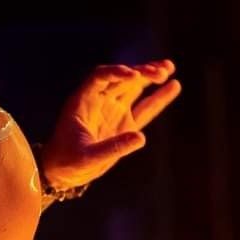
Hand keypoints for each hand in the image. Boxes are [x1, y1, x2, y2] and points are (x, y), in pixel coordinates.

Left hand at [39, 60, 181, 190]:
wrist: (65, 172)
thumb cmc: (68, 161)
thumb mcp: (87, 157)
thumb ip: (112, 148)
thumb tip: (141, 138)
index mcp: (83, 100)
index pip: (99, 77)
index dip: (116, 73)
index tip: (134, 75)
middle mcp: (99, 100)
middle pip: (121, 78)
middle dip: (140, 71)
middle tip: (160, 71)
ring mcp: (114, 110)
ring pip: (134, 88)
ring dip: (150, 76)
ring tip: (168, 67)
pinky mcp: (126, 123)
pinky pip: (145, 108)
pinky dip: (158, 97)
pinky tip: (174, 85)